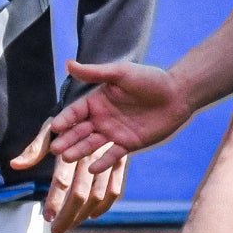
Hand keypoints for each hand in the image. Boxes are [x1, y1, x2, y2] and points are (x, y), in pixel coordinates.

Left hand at [13, 120, 128, 232]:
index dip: (54, 200)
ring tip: (70, 225)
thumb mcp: (49, 130)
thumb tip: (15, 165)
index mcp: (71, 148)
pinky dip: (105, 206)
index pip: (62, 180)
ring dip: (83, 214)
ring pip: (98, 195)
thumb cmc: (68, 122)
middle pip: (80, 193)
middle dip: (67, 215)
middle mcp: (90, 156)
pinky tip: (92, 216)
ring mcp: (107, 160)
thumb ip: (34, 150)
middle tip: (56, 231)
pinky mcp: (121, 162)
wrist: (97, 106)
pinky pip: (116, 189)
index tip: (46, 217)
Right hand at [48, 59, 193, 168]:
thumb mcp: (120, 73)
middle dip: (67, 140)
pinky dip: (103, 162)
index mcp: (97, 100)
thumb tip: (68, 63)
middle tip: (55, 149)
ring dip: (79, 151)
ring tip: (66, 158)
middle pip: (80, 131)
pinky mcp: (128, 144)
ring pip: (92, 144)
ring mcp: (114, 132)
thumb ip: (95, 73)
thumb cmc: (149, 79)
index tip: (55, 127)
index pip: (75, 112)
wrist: (177, 94)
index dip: (65, 119)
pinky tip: (92, 169)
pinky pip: (112, 155)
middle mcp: (102, 118)